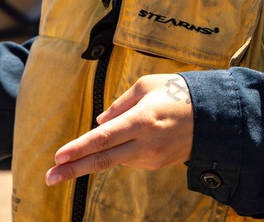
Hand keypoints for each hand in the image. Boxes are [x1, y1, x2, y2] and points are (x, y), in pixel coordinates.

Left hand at [45, 73, 193, 185]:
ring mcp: (151, 158)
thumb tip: (100, 122)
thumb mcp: (146, 86)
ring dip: (98, 154)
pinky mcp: (156, 164)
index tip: (59, 156)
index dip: (79, 148)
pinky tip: (130, 137)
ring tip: (98, 143)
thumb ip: (119, 105)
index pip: (103, 138)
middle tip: (49, 178)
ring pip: (115, 158)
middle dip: (73, 170)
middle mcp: (145, 144)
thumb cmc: (177, 92)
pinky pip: (129, 156)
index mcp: (141, 121)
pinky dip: (120, 149)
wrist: (214, 116)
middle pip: (102, 160)